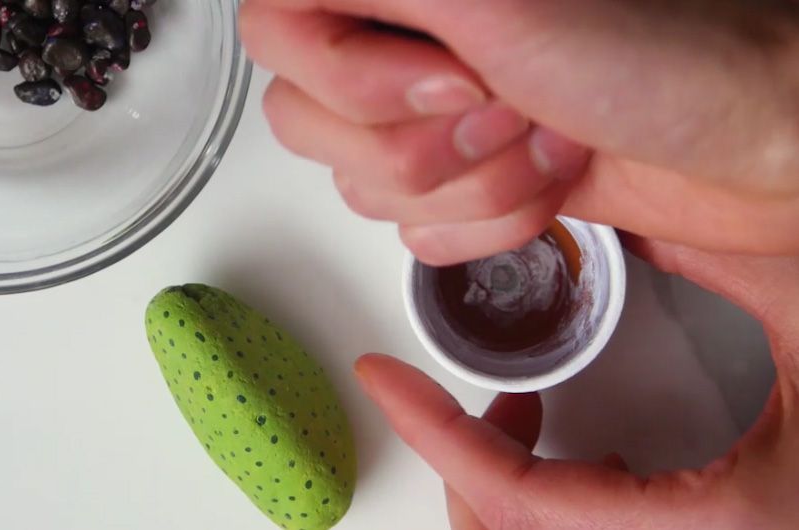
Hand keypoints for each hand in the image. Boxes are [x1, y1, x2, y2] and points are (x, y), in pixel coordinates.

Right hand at [241, 0, 798, 263]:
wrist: (747, 144)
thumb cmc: (663, 60)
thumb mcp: (495, 3)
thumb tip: (282, 3)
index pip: (277, 32)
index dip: (350, 77)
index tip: (449, 77)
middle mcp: (406, 50)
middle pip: (312, 126)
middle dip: (426, 143)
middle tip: (509, 105)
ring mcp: (434, 122)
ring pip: (370, 191)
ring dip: (474, 186)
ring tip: (549, 140)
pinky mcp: (465, 184)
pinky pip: (417, 236)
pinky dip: (492, 224)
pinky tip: (552, 183)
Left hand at [353, 237, 798, 528]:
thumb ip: (706, 258)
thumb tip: (615, 215)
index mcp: (734, 527)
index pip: (529, 507)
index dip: (443, 440)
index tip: (387, 380)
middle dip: (466, 472)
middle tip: (462, 397)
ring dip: (502, 478)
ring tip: (518, 408)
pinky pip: (581, 527)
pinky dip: (542, 482)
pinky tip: (555, 428)